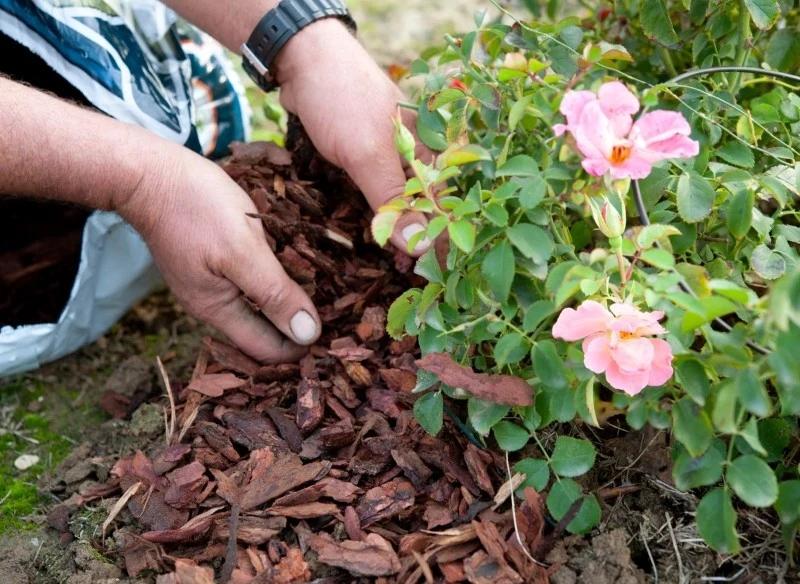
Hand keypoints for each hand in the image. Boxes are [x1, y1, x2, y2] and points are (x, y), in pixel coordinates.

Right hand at [120, 152, 319, 363]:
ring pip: (256, 305)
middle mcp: (212, 303)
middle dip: (296, 327)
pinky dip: (272, 280)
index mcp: (218, 309)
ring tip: (324, 290)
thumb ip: (274, 293)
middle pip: (262, 331)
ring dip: (286, 302)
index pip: (267, 350)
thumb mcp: (243, 250)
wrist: (148, 172)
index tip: (334, 334)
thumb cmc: (196, 207)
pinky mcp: (210, 259)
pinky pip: (247, 281)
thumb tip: (307, 335)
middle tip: (337, 313)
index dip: (300, 348)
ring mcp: (209, 281)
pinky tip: (293, 265)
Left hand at [275, 19, 432, 254]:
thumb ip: (394, 200)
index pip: (443, 205)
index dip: (441, 240)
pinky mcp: (361, 157)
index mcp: (427, 152)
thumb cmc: (342, 101)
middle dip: (418, 241)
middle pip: (422, 207)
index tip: (437, 276)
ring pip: (397, 202)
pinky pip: (373, 192)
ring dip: (394, 231)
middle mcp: (412, 155)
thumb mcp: (369, 155)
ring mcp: (386, 156)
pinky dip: (373, 214)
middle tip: (410, 277)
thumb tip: (420, 246)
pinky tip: (369, 234)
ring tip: (392, 265)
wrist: (301, 61)